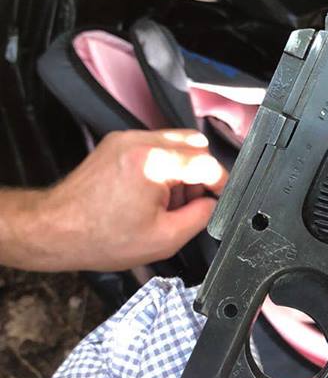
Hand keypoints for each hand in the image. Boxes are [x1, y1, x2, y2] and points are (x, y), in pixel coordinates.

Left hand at [5, 130, 226, 271]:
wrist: (56, 230)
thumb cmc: (99, 237)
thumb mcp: (164, 238)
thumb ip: (200, 217)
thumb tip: (214, 203)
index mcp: (155, 162)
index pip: (207, 162)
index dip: (221, 183)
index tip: (220, 197)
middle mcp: (140, 142)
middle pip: (195, 145)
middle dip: (200, 174)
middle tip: (189, 203)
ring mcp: (126, 138)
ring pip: (176, 142)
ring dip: (182, 169)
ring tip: (166, 201)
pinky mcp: (117, 143)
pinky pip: (155, 145)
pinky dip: (162, 165)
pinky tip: (149, 193)